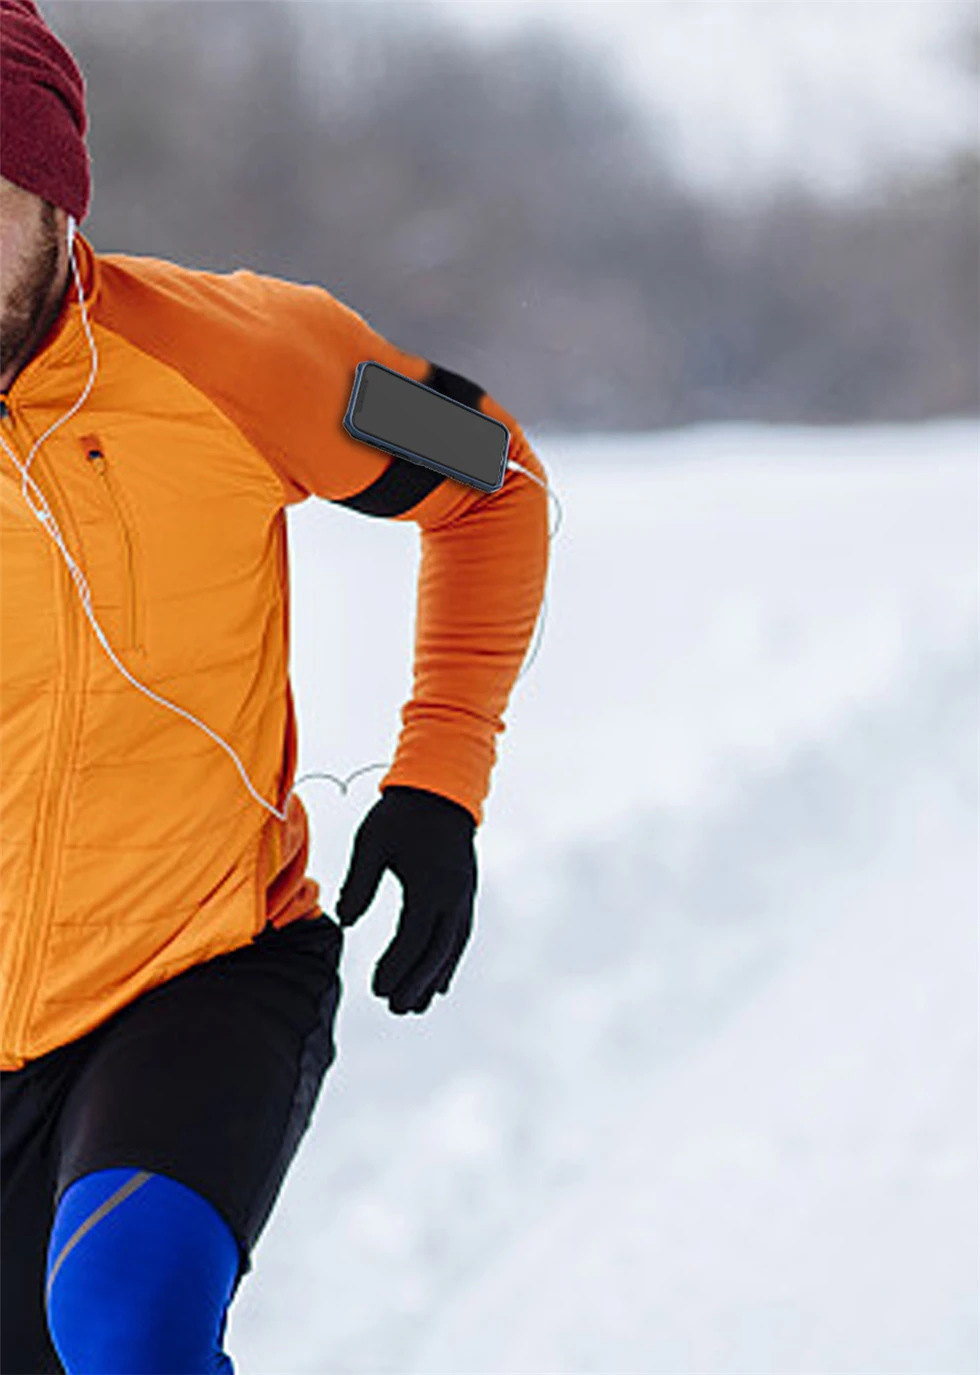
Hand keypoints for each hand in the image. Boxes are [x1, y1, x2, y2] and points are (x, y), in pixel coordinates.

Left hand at [334, 785, 477, 1013]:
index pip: (413, 938)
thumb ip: (358, 882)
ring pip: (452, 948)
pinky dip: (449, 962)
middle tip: (394, 1008)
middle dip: (416, 983)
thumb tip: (347, 920)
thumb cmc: (399, 816)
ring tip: (415, 1006)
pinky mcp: (465, 893)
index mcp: (428, 885)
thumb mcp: (370, 843)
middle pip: (437, 952)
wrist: (440, 790)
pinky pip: (460, 936)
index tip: (376, 988)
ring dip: (434, 978)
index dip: (396, 966)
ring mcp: (463, 896)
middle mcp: (453, 896)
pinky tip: (440, 983)